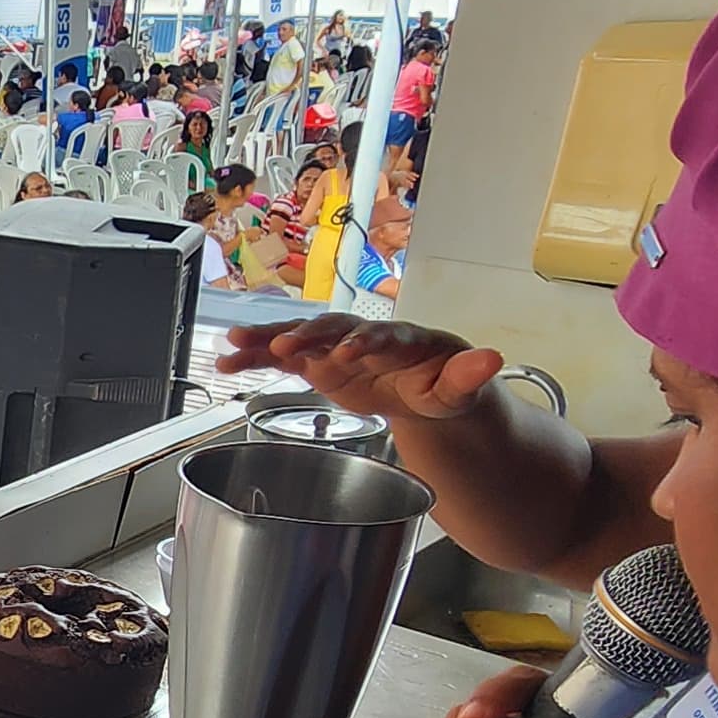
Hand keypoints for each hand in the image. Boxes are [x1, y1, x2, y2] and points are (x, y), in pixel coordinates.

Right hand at [216, 313, 503, 422]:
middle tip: (284, 345)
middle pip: (332, 328)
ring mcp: (334, 345)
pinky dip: (255, 358)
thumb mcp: (458, 389)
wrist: (422, 385)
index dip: (364, 343)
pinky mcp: (315, 361)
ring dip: (268, 340)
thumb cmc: (440, 383)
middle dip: (308, 336)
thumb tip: (491, 359)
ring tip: (235, 346)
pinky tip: (226, 362)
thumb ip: (469, 376)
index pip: (381, 336)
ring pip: (300, 335)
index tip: (347, 353)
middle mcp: (361, 334)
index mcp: (400, 340)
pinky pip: (282, 357)